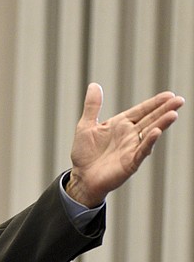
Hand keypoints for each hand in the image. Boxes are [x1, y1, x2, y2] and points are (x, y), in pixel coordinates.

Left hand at [66, 82, 184, 206]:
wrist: (81, 177)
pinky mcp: (129, 163)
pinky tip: (155, 133)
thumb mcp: (86, 126)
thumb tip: (94, 85)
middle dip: (164, 110)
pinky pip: (140, 151)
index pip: (141, 111)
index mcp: (120, 125)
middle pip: (150, 120)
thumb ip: (92, 106)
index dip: (154, 103)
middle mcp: (129, 135)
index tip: (169, 94)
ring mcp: (131, 149)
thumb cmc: (85, 153)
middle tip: (179, 100)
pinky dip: (148, 142)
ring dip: (161, 124)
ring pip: (149, 134)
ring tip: (173, 114)